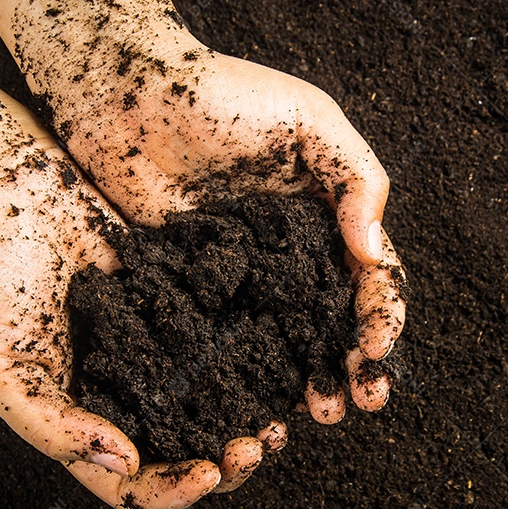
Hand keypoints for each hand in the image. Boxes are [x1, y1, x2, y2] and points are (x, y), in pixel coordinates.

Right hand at [0, 122, 279, 508]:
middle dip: (224, 462)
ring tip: (279, 418)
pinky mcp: (177, 302)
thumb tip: (123, 463)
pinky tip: (275, 356)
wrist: (5, 188)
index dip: (171, 490)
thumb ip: (51, 424)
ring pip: (212, 403)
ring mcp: (154, 348)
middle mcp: (124, 392)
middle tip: (258, 447)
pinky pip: (220, 339)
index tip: (209, 474)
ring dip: (246, 418)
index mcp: (80, 420)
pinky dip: (249, 357)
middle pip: (182, 451)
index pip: (131, 483)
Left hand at [62, 34, 407, 423]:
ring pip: (288, 341)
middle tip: (361, 402)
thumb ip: (358, 177)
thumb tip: (372, 256)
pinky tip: (259, 404)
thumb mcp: (309, 120)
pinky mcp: (195, 289)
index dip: (383, 314)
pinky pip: (230, 339)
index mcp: (326, 215)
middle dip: (357, 364)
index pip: (371, 274)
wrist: (124, 95)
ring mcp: (242, 276)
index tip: (377, 349)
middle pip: (336, 320)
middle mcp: (290, 254)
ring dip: (312, 380)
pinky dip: (251, 375)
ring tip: (319, 413)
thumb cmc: (222, 95)